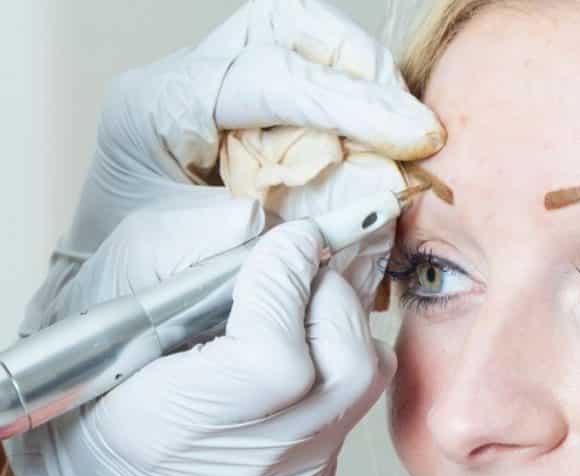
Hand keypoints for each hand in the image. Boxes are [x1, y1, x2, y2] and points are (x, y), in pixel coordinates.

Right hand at [2, 200, 396, 475]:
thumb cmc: (90, 400)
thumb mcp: (101, 308)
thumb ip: (173, 252)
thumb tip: (257, 224)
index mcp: (164, 431)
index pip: (272, 358)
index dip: (288, 285)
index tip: (287, 243)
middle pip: (344, 372)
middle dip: (332, 298)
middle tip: (303, 271)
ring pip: (361, 390)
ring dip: (342, 331)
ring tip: (299, 313)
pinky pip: (349, 419)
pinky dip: (331, 375)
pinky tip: (292, 367)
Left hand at [20, 0, 442, 336]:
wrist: (118, 294)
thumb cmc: (135, 283)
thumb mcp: (181, 267)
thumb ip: (255, 240)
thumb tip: (337, 218)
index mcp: (159, 109)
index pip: (269, 75)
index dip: (349, 103)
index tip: (409, 137)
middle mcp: (190, 87)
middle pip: (288, 31)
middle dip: (361, 69)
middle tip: (413, 123)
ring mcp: (224, 98)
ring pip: (307, 49)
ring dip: (367, 86)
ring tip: (408, 136)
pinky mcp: (254, 121)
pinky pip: (317, 94)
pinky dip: (360, 115)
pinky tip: (388, 150)